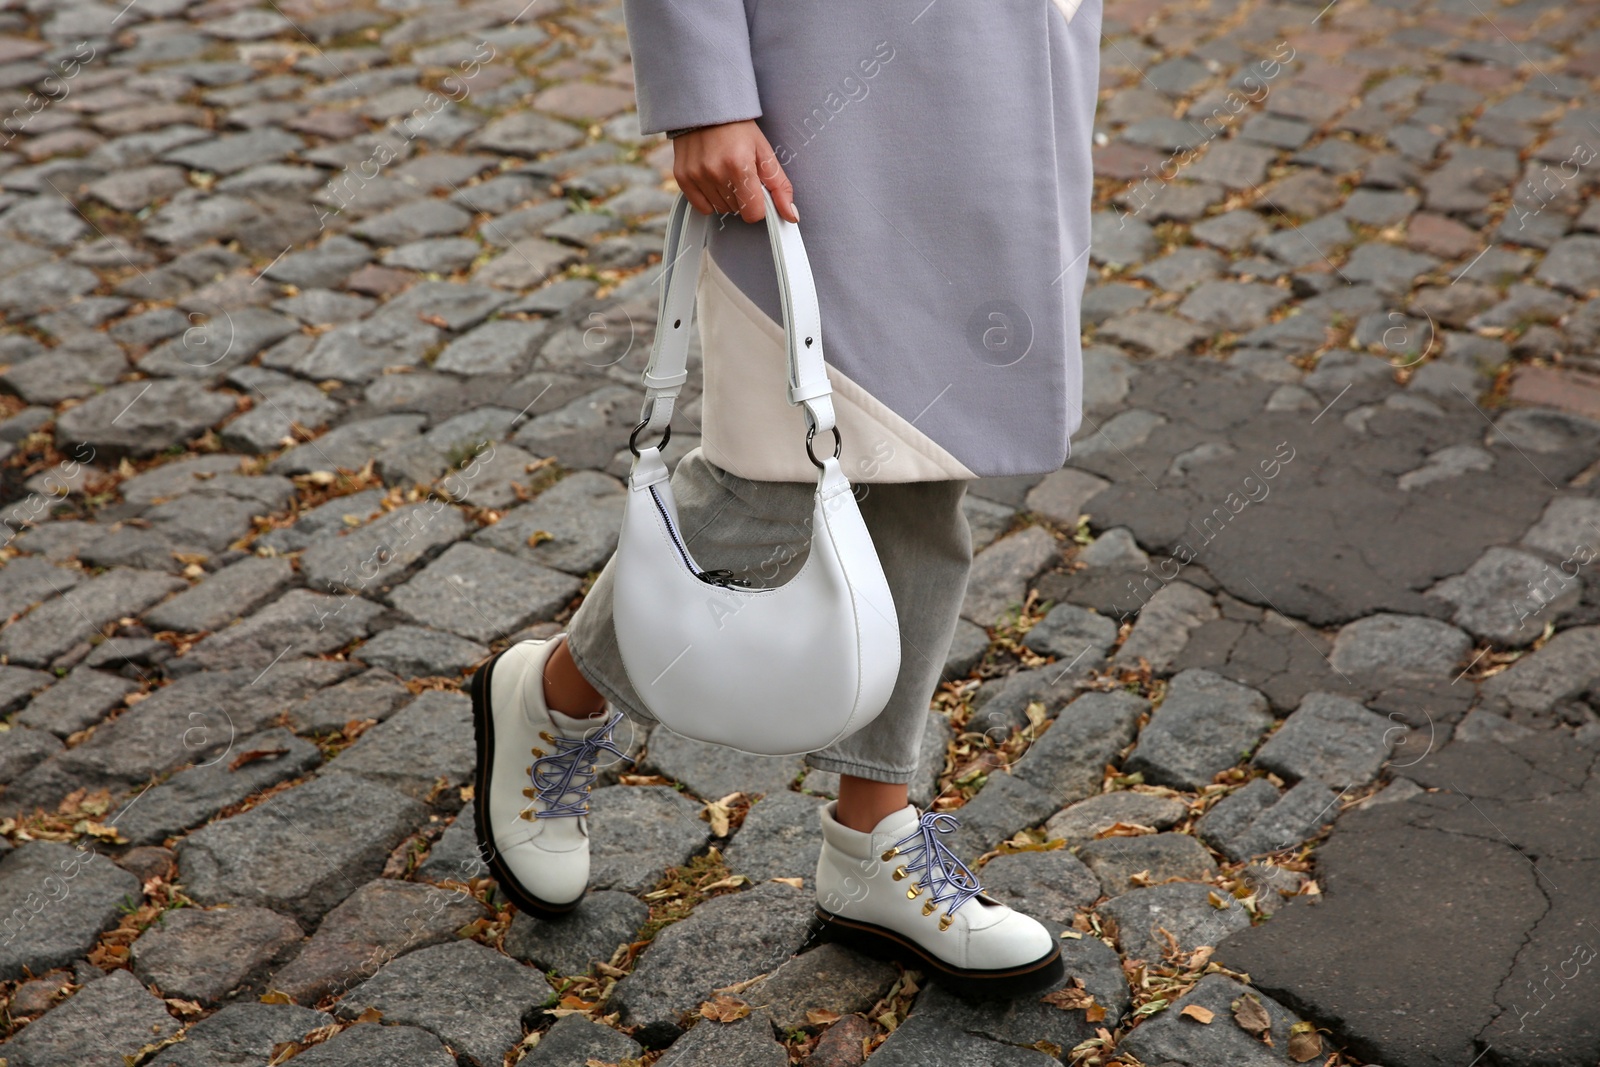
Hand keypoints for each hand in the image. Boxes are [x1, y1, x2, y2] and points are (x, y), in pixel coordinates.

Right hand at [672, 119, 798, 223]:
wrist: (707, 107)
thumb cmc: (738, 128)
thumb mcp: (765, 153)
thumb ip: (780, 186)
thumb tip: (791, 215)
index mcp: (739, 165)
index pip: (753, 213)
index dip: (759, 205)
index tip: (757, 190)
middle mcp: (715, 172)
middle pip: (737, 210)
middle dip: (743, 197)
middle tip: (740, 174)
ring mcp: (696, 175)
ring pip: (720, 209)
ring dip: (727, 197)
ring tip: (726, 172)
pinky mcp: (683, 177)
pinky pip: (702, 207)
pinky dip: (710, 199)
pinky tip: (713, 180)